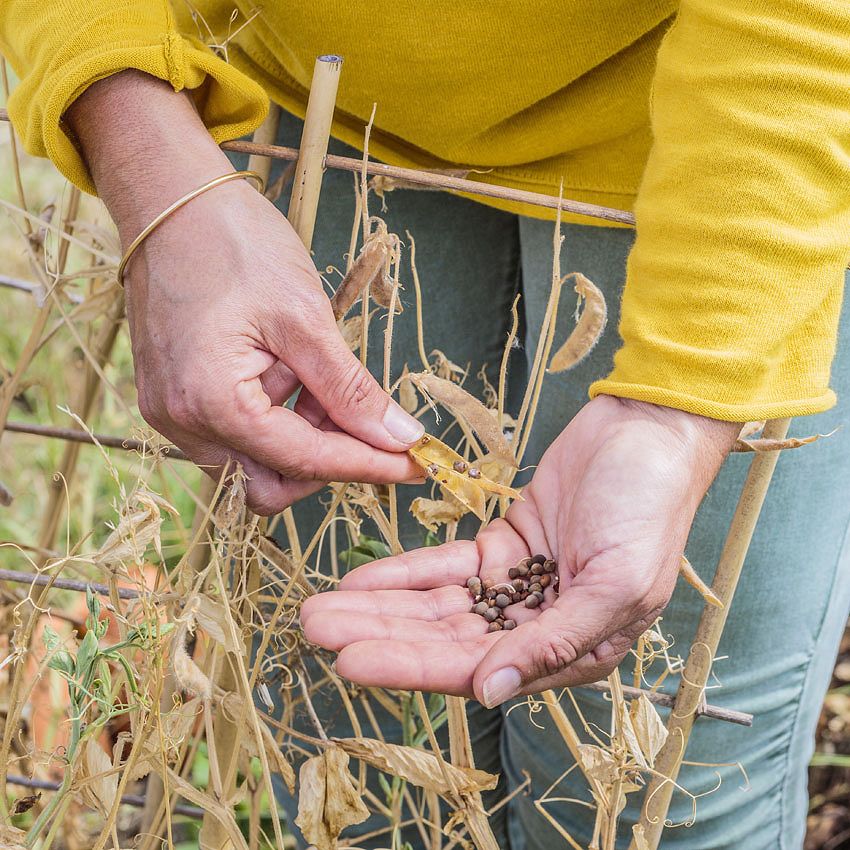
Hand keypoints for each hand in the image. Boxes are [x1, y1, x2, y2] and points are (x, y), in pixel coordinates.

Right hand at [67, 71, 421, 512]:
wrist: (169, 198)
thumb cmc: (235, 243)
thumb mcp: (305, 316)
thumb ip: (350, 389)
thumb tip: (400, 438)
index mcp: (211, 403)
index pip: (305, 461)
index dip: (368, 465)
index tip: (417, 465)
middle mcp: (183, 423)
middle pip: (270, 484)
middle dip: (325, 460)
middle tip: (362, 415)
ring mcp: (172, 414)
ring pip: (253, 464)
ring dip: (299, 436)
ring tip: (316, 372)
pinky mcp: (175, 399)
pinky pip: (234, 436)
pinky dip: (273, 419)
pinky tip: (290, 373)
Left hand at [301, 395, 738, 706]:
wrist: (650, 432)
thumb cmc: (650, 507)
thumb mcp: (616, 581)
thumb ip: (554, 641)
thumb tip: (491, 692)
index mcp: (573, 648)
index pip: (477, 667)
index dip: (411, 665)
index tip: (351, 661)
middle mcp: (539, 624)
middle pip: (445, 638)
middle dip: (379, 634)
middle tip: (316, 625)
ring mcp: (518, 583)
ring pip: (438, 604)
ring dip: (381, 604)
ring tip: (321, 605)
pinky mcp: (504, 543)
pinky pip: (447, 563)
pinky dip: (405, 570)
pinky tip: (362, 577)